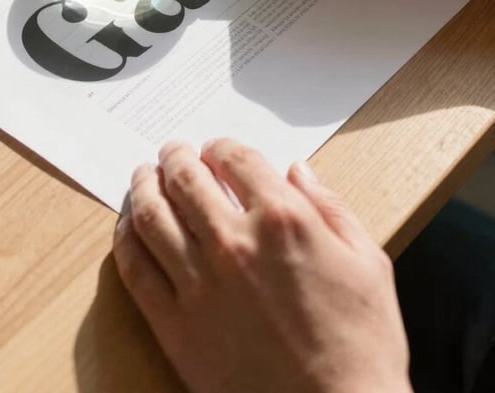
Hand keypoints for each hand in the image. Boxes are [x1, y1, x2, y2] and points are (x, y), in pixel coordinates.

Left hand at [112, 139, 411, 392]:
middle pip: (186, 179)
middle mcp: (234, 242)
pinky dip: (126, 238)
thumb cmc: (360, 346)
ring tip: (143, 176)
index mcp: (283, 220)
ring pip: (152, 215)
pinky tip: (128, 226)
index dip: (221, 147)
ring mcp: (199, 283)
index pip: (236, 159)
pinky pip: (136, 268)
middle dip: (175, 156)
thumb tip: (298, 171)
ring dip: (143, 186)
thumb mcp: (368, 263)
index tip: (214, 149)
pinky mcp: (175, 324)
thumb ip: (330, 207)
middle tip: (171, 152)